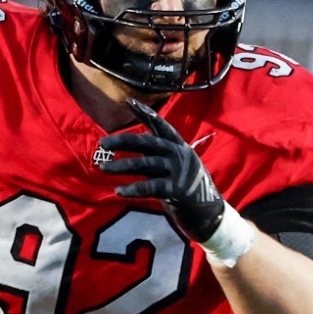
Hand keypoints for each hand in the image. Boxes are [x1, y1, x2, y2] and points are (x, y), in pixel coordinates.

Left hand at [98, 104, 225, 241]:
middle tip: (103, 144)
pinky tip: (119, 190)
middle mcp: (179, 154)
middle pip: (146, 143)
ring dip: (122, 166)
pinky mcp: (177, 189)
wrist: (209, 211)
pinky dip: (133, 188)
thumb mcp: (175, 164)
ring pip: (144, 164)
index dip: (145, 113)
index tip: (129, 102)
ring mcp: (179, 171)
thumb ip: (156, 153)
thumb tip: (131, 141)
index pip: (160, 125)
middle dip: (122, 141)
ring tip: (103, 167)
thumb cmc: (186, 186)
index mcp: (179, 146)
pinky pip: (150, 187)